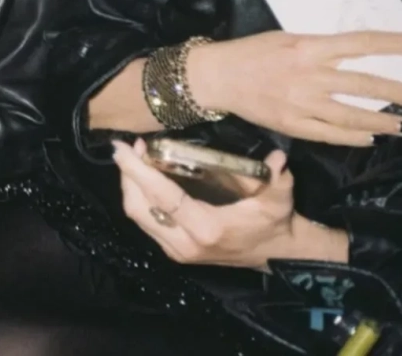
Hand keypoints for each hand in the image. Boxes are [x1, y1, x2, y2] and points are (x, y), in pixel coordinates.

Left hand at [113, 140, 347, 269]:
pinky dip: (138, 196)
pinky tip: (143, 175)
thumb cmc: (274, 222)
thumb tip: (278, 157)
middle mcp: (184, 243)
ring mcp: (176, 250)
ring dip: (129, 185)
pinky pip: (145, 221)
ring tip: (133, 156)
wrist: (275, 255)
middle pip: (138, 207)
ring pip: (137, 216)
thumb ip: (278, 177)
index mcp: (206, 228)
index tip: (122, 148)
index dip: (137, 171)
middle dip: (126, 175)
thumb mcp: (279, 198)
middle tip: (127, 147)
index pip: (162, 197)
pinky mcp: (174, 251)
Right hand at [188, 30, 401, 145]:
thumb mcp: (286, 38)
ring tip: (401, 125)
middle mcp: (310, 75)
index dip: (391, 44)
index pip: (360, 44)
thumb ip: (318, 47)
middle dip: (396, 92)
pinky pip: (330, 134)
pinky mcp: (293, 125)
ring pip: (352, 115)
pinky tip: (369, 139)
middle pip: (364, 85)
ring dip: (381, 121)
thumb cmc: (251, 51)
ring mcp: (302, 103)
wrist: (218, 76)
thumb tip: (350, 55)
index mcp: (308, 48)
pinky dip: (353, 138)